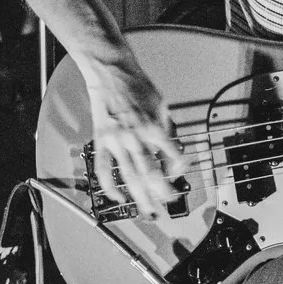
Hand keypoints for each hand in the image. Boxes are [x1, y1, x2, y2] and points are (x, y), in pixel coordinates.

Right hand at [82, 56, 189, 207]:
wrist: (110, 73)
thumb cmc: (136, 86)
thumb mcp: (162, 104)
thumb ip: (168, 129)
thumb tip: (173, 151)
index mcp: (153, 126)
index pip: (172, 155)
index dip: (179, 168)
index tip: (181, 175)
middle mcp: (136, 136)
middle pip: (151, 172)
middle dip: (161, 192)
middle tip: (168, 204)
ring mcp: (117, 140)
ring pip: (129, 175)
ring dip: (140, 196)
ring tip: (148, 210)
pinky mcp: (101, 141)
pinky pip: (103, 168)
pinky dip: (109, 186)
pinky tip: (118, 197)